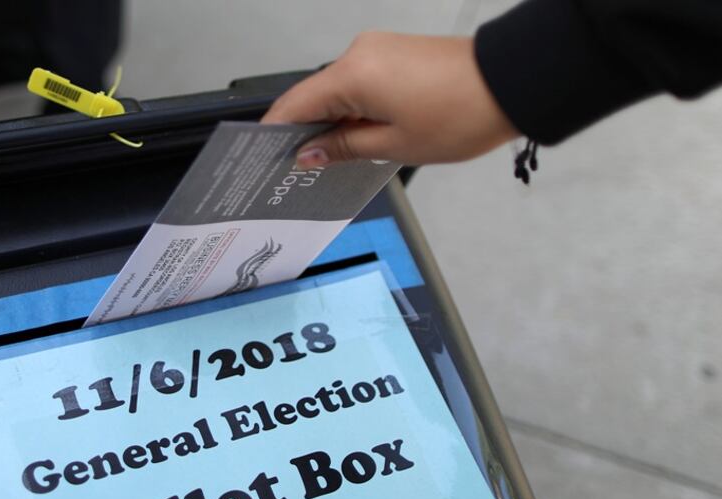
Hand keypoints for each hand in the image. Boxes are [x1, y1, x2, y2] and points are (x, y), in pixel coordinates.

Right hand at [262, 32, 518, 165]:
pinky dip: (353, 108)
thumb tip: (307, 153)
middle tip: (296, 171)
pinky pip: (359, 82)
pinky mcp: (394, 52)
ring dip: (332, 122)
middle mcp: (358, 53)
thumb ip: (342, 148)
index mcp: (351, 74)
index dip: (275, 134)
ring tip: (332, 160)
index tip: (263, 160)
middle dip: (305, 132)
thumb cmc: (459, 115)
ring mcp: (377, 49)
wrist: (512, 83)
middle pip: (314, 96)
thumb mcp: (393, 145)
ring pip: (337, 90)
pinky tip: (357, 137)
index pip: (294, 104)